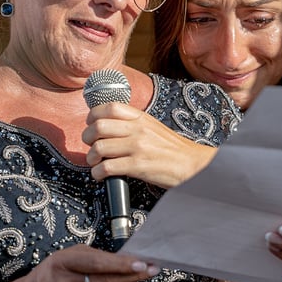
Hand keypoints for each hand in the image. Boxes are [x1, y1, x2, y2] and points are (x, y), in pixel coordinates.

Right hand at [19, 244, 157, 281]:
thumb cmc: (53, 273)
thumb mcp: (68, 255)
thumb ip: (95, 255)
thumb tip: (124, 258)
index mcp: (62, 264)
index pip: (96, 264)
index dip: (120, 264)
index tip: (139, 262)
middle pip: (107, 280)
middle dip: (133, 274)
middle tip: (151, 268)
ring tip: (144, 275)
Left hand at [82, 103, 214, 187]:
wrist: (193, 165)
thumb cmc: (174, 149)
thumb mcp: (154, 127)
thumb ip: (133, 123)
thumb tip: (108, 125)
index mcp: (142, 118)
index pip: (109, 107)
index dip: (93, 115)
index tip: (91, 124)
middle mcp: (138, 129)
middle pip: (98, 126)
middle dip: (87, 138)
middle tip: (91, 145)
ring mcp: (138, 147)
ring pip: (99, 147)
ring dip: (91, 158)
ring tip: (96, 163)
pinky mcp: (137, 166)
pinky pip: (106, 167)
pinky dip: (98, 173)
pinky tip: (101, 175)